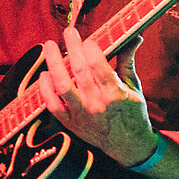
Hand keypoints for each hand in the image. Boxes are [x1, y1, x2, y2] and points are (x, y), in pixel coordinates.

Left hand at [36, 26, 158, 165]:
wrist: (128, 146)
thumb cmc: (133, 113)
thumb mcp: (133, 88)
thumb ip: (128, 61)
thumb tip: (134, 37)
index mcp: (115, 94)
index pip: (98, 65)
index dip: (90, 48)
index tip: (88, 39)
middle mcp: (96, 104)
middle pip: (79, 71)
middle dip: (72, 47)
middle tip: (68, 31)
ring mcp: (81, 114)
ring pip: (62, 85)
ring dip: (53, 63)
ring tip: (49, 46)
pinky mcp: (70, 123)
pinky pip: (52, 104)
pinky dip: (45, 89)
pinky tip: (44, 74)